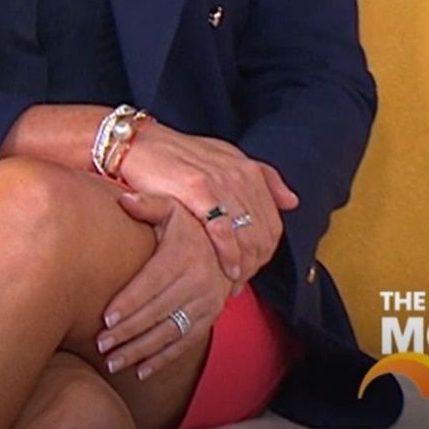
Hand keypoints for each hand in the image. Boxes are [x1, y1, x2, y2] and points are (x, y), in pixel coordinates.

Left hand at [96, 192, 231, 379]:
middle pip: (157, 312)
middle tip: (101, 344)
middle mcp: (198, 282)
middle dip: (127, 331)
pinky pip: (185, 343)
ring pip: (169, 333)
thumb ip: (149, 204)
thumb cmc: (190, 224)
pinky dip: (163, 360)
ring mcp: (207, 304)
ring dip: (140, 351)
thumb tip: (124, 200)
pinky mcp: (209, 319)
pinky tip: (140, 372)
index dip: (129, 302)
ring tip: (112, 362)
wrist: (229, 243)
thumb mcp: (174, 207)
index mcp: (184, 255)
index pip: (152, 283)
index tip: (105, 318)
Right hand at [116, 123, 297, 285]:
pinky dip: (228, 255)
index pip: (273, 223)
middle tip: (239, 283)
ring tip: (231, 284)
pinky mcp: (196, 190)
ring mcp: (219, 182)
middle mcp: (238, 175)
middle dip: (256, 264)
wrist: (136, 144)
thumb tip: (292, 201)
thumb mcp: (223, 158)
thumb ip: (261, 178)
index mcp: (247, 170)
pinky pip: (222, 230)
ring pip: (247, 235)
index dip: (266, 253)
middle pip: (263, 233)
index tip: (250, 269)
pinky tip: (227, 270)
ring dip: (244, 266)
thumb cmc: (176, 157)